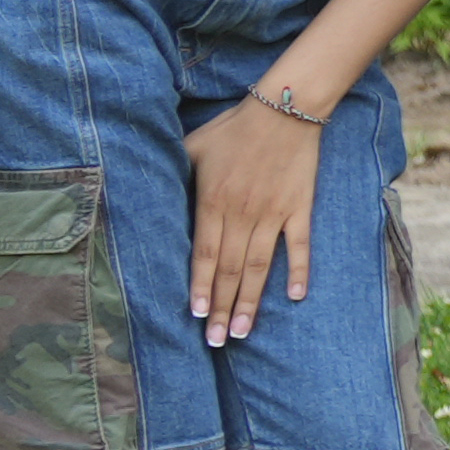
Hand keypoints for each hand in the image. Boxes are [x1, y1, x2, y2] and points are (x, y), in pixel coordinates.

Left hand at [182, 94, 323, 346]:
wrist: (285, 109)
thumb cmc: (233, 128)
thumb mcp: (191, 146)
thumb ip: (173, 173)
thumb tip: (149, 192)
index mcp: (212, 201)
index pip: (205, 254)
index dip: (201, 286)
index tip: (197, 315)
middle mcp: (242, 213)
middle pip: (231, 269)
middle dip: (223, 307)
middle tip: (216, 340)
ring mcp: (273, 213)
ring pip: (260, 265)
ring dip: (252, 301)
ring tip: (243, 331)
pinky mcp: (299, 208)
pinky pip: (298, 245)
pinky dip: (299, 270)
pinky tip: (295, 296)